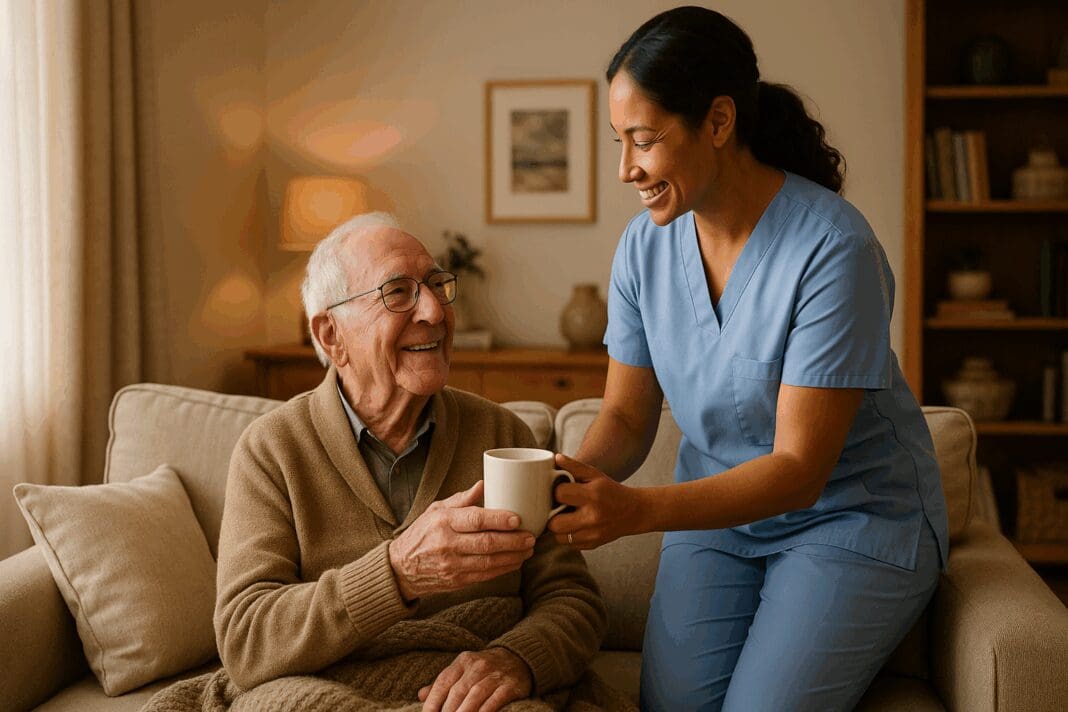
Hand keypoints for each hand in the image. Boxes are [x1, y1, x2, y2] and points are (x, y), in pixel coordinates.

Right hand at [389, 480, 534, 599]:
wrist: (400, 568)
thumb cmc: (421, 533)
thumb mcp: (435, 510)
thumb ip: (461, 499)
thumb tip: (484, 484)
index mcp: (443, 521)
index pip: (475, 520)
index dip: (499, 519)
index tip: (518, 519)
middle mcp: (447, 544)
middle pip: (486, 543)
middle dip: (513, 541)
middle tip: (531, 537)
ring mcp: (452, 565)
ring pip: (489, 562)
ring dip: (513, 557)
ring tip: (528, 549)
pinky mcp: (456, 581)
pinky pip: (485, 575)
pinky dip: (503, 569)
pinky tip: (515, 562)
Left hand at [418, 646, 531, 711]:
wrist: (519, 658)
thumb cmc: (485, 669)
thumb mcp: (464, 669)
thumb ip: (444, 682)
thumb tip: (421, 695)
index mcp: (463, 661)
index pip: (443, 681)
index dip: (433, 701)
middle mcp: (478, 665)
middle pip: (458, 691)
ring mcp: (495, 675)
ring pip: (475, 695)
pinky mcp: (510, 685)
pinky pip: (495, 700)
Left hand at [547, 453, 645, 549]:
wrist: (634, 512)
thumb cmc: (611, 491)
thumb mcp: (595, 475)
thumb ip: (574, 466)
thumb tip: (555, 458)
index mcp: (592, 495)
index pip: (560, 494)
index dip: (557, 492)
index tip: (561, 491)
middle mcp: (592, 517)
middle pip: (554, 523)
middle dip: (552, 515)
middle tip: (559, 508)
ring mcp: (592, 534)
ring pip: (559, 537)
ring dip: (559, 528)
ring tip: (566, 517)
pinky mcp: (592, 545)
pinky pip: (569, 544)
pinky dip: (568, 536)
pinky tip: (575, 526)